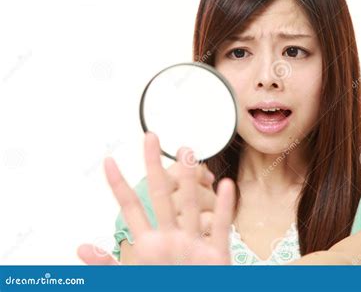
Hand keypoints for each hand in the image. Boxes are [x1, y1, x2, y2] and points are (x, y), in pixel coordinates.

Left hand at [77, 132, 234, 264]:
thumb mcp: (132, 278)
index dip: (118, 185)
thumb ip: (108, 265)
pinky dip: (224, 208)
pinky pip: (220, 227)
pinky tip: (225, 187)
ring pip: (192, 204)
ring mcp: (193, 242)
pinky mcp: (215, 253)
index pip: (131, 208)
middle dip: (154, 166)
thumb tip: (80, 248)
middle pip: (161, 194)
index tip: (108, 161)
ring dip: (190, 179)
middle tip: (150, 137)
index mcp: (149, 244)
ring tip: (187, 152)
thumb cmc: (164, 289)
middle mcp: (170, 237)